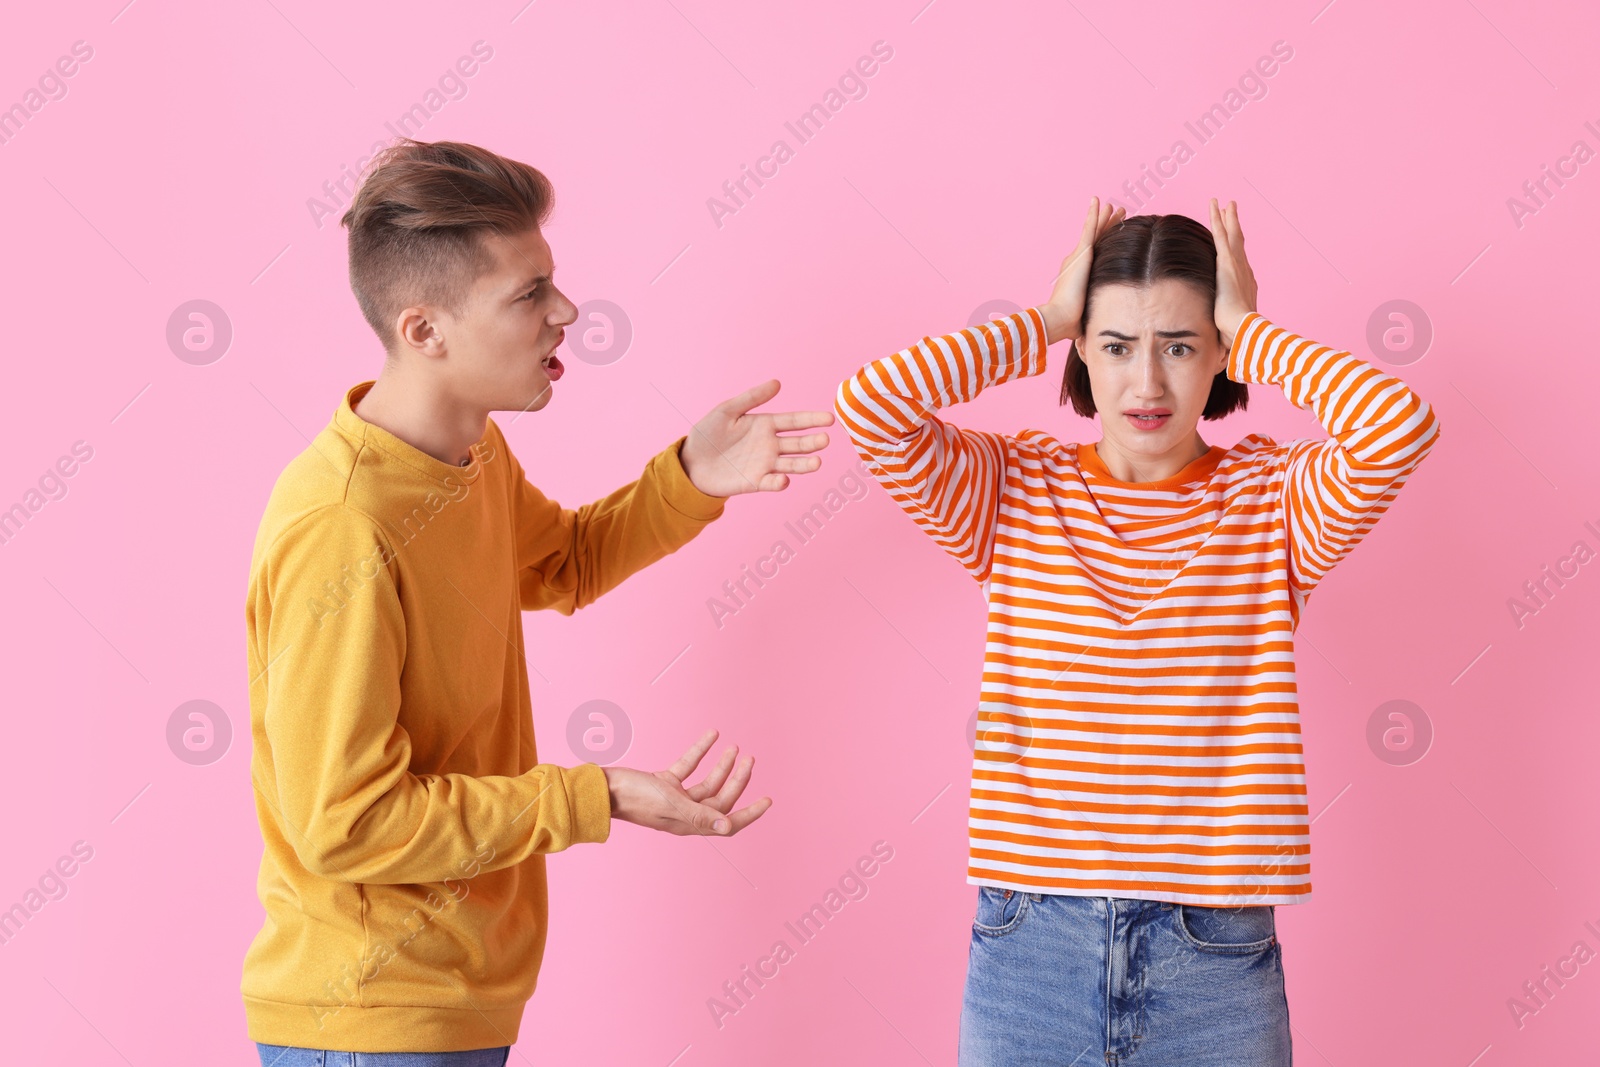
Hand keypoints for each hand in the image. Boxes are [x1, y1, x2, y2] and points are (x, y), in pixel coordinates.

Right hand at [603, 729, 771, 835]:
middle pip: (719, 799)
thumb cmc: (633, 798)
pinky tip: (711, 735)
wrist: (601, 788)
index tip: (768, 800)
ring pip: (706, 783)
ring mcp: (673, 799)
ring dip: (721, 765)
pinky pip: (687, 768)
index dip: (750, 814)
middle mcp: (683, 814)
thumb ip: (699, 816)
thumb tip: (728, 828)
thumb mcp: (670, 805)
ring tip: (734, 747)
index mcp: (688, 824)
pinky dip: (699, 752)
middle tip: (750, 759)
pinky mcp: (662, 784)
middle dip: (737, 780)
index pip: (727, 822)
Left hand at [680, 381, 833, 496]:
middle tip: (825, 440)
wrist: (691, 462)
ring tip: (816, 462)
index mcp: (766, 424)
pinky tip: (783, 479)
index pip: (794, 421)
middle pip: (798, 443)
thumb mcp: (727, 410)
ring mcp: (765, 464)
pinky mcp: (755, 482)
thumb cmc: (708, 433)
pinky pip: (771, 482)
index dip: (812, 419)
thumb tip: (777, 382)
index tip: (829, 418)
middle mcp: (770, 445)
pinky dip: (779, 482)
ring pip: (791, 464)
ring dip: (804, 465)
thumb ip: (751, 398)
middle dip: (813, 442)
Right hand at [1039, 196, 1126, 345]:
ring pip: (1094, 231)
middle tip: (1118, 213)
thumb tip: (1095, 329)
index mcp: (1078, 275)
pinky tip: (1098, 200)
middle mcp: (1076, 262)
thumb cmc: (1069, 322)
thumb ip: (1090, 313)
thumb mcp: (1084, 314)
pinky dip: (1093, 214)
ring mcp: (1078, 256)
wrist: (1059, 318)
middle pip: (1096, 239)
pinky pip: (1089, 229)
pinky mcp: (1080, 254)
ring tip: (1114, 206)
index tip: (1113, 234)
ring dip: (1103, 217)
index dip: (1104, 243)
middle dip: (1107, 226)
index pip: (1095, 254)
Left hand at [1208, 197, 1258, 351]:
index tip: (1232, 242)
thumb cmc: (1239, 337)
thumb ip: (1225, 338)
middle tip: (1231, 211)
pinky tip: (1217, 205)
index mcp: (1243, 286)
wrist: (1245, 331)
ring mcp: (1237, 265)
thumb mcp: (1228, 333)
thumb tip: (1221, 359)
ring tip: (1223, 203)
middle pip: (1237, 244)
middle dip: (1233, 228)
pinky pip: (1223, 234)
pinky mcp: (1228, 262)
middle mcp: (1243, 272)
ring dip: (1227, 218)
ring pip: (1231, 235)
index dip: (1234, 251)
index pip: (1237, 264)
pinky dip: (1220, 219)